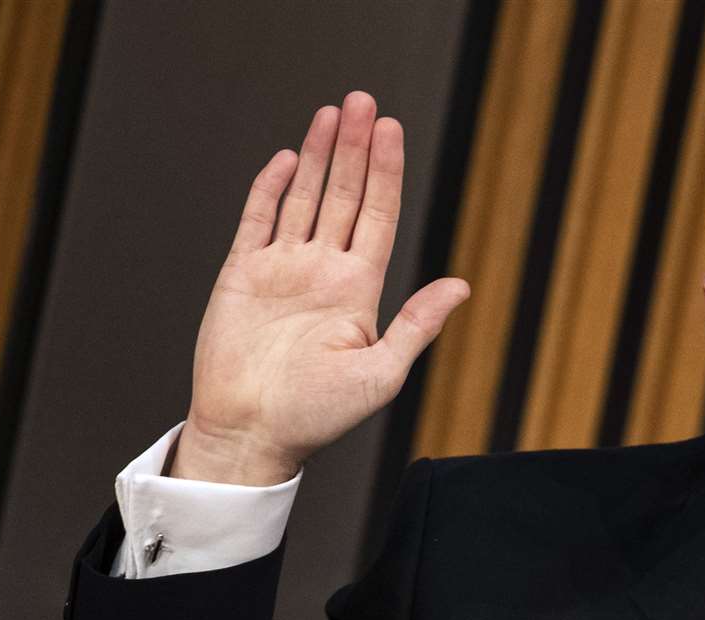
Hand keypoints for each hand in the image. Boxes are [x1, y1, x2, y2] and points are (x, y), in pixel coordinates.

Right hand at [175, 91, 468, 484]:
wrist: (253, 433)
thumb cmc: (318, 416)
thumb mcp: (382, 373)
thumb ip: (417, 325)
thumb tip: (461, 287)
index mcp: (359, 291)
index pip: (378, 217)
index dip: (385, 173)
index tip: (392, 130)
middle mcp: (324, 273)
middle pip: (343, 195)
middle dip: (354, 149)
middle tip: (363, 102)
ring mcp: (283, 271)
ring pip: (303, 199)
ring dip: (316, 156)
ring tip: (332, 113)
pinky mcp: (243, 275)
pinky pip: (258, 221)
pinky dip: (270, 190)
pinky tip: (285, 159)